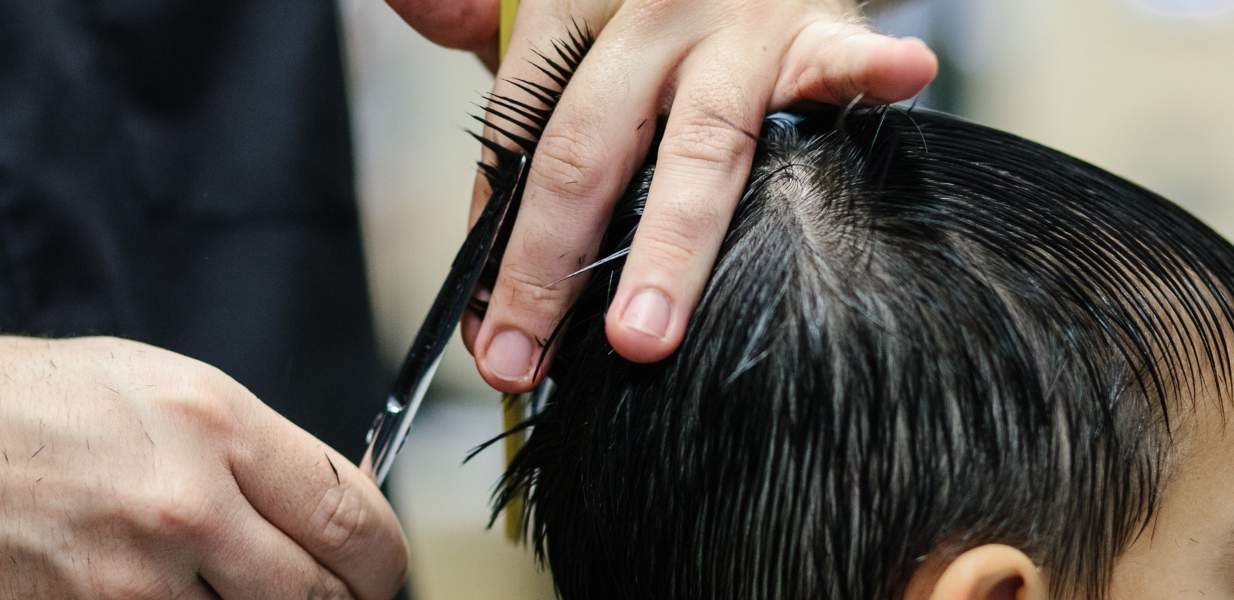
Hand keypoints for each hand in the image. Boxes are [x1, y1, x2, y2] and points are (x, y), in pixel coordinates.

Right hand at [0, 336, 406, 599]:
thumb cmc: (21, 411)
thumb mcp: (159, 389)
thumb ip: (256, 451)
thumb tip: (331, 502)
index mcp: (213, 424)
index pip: (354, 516)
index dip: (382, 560)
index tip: (378, 570)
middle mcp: (184, 505)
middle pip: (321, 596)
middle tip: (319, 593)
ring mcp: (133, 586)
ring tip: (226, 587)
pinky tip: (168, 598)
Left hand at [388, 0, 936, 391]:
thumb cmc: (647, 0)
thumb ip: (490, 20)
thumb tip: (406, 2)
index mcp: (572, 3)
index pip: (518, 129)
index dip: (496, 236)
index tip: (486, 330)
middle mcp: (647, 12)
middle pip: (586, 147)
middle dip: (548, 264)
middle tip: (523, 358)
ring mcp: (736, 26)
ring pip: (699, 146)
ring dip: (671, 247)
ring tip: (642, 335)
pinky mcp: (815, 28)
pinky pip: (843, 56)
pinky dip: (869, 69)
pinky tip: (903, 76)